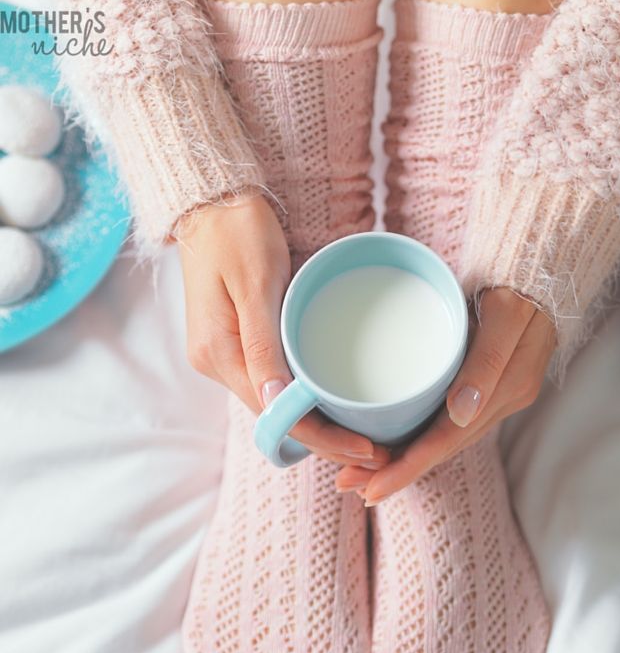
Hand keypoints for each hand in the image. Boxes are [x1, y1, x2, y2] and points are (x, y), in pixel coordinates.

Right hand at [178, 194, 388, 468]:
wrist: (211, 200)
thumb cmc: (236, 230)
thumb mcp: (256, 283)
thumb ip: (264, 344)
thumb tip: (276, 401)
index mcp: (219, 354)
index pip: (277, 415)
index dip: (323, 439)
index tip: (366, 449)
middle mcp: (217, 364)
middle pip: (277, 419)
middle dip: (326, 441)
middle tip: (376, 453)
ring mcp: (224, 356)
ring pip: (277, 406)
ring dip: (317, 425)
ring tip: (362, 438)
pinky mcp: (235, 344)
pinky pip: (273, 384)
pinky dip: (304, 401)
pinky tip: (333, 406)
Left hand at [335, 287, 555, 502]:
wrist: (542, 265)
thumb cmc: (521, 283)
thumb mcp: (508, 314)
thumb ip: (487, 361)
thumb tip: (461, 412)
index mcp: (506, 389)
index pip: (449, 440)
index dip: (409, 467)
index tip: (371, 488)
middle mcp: (499, 401)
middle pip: (441, 449)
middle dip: (395, 472)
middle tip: (348, 485)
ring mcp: (492, 396)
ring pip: (442, 441)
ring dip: (401, 461)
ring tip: (359, 477)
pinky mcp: (483, 387)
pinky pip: (446, 424)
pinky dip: (416, 439)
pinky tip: (391, 446)